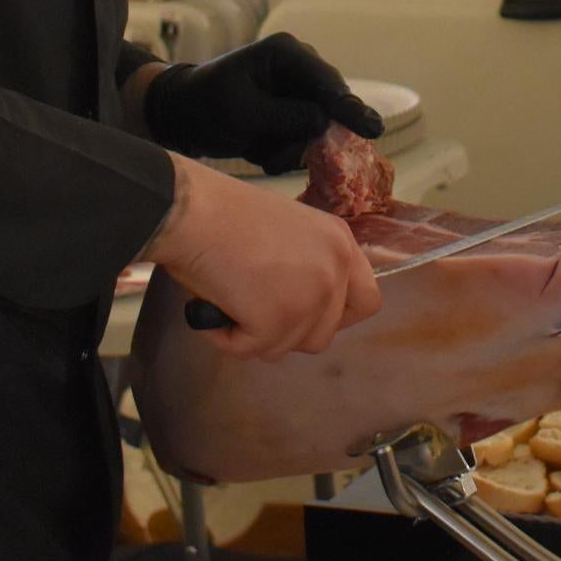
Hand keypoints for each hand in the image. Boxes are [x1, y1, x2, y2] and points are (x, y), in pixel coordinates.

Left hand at [145, 33, 382, 172]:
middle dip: (303, 138)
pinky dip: (283, 153)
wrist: (181, 117)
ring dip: (288, 149)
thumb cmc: (205, 105)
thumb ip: (286, 116)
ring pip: (318, 132)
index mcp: (286, 54)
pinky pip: (305, 142)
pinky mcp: (294, 116)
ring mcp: (299, 94)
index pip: (327, 83)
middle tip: (272, 154)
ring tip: (257, 150)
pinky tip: (258, 149)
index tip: (373, 129)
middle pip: (329, 109)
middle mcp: (300, 69)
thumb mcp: (243, 112)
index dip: (350, 109)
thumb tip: (324, 122)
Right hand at [147, 159, 380, 360]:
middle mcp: (335, 270)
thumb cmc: (225, 213)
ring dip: (255, 336)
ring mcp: (310, 298)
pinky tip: (211, 311)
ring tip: (228, 302)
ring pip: (288, 347)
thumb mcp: (289, 231)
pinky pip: (251, 350)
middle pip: (325, 334)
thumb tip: (296, 304)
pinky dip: (226, 338)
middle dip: (287, 331)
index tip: (304, 315)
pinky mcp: (277, 321)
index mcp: (340, 242)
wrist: (193, 210)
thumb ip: (307, 264)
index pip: (367, 301)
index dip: (336, 317)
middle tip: (254, 309)